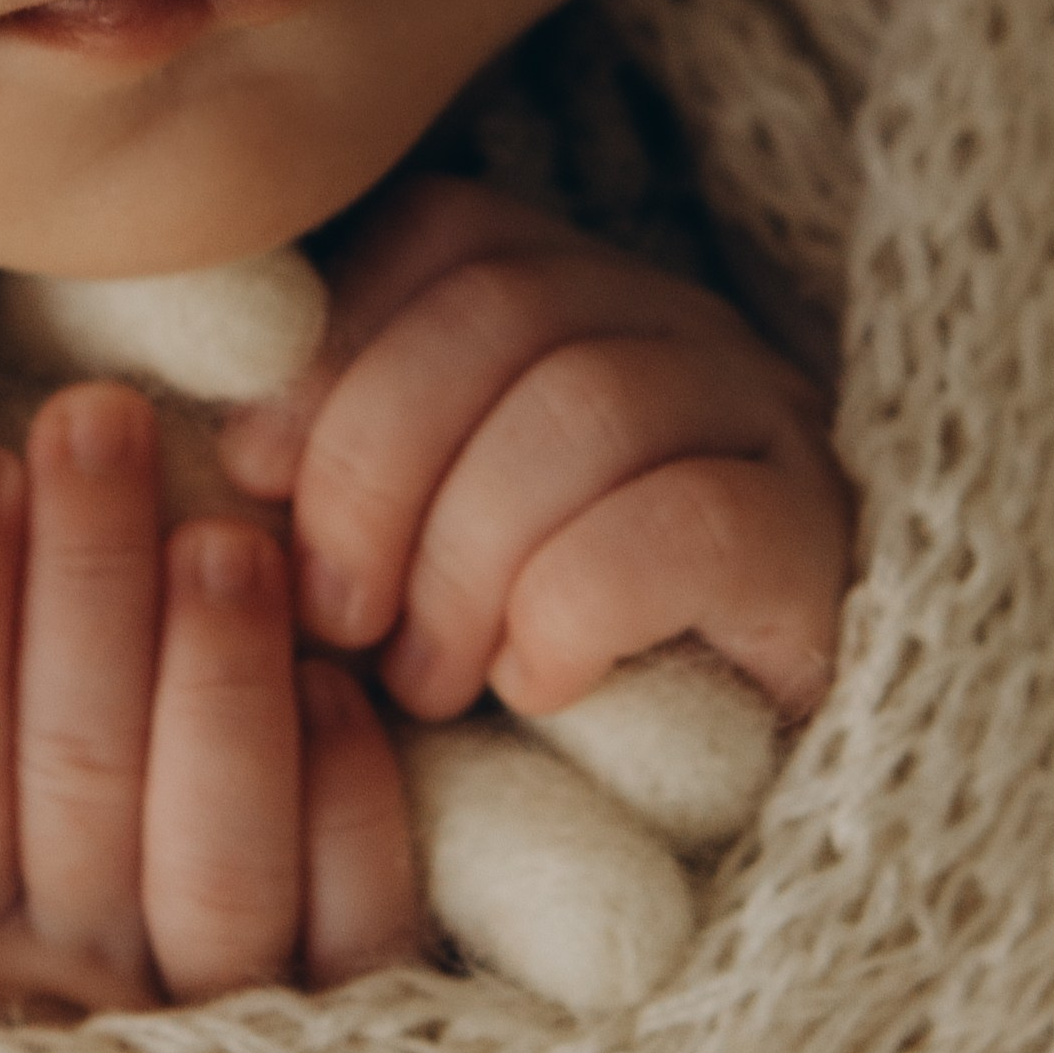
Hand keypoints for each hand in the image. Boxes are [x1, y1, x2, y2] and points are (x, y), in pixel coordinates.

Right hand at [0, 380, 419, 1014]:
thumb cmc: (42, 927)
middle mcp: (79, 983)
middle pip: (73, 775)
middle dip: (84, 578)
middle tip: (97, 423)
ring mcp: (221, 1008)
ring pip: (212, 851)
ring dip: (216, 679)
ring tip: (224, 535)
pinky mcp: (358, 1010)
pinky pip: (350, 905)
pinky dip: (343, 791)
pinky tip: (333, 674)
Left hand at [217, 177, 851, 724]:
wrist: (698, 817)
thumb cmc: (512, 659)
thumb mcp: (402, 545)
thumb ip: (334, 467)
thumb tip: (234, 450)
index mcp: (568, 291)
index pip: (442, 234)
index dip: (331, 352)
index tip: (256, 480)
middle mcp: (676, 324)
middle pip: (502, 313)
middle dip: (379, 471)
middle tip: (338, 621)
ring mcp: (764, 419)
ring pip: (588, 406)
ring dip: (467, 558)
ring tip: (427, 678)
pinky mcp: (819, 542)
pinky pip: (688, 525)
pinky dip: (577, 608)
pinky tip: (537, 684)